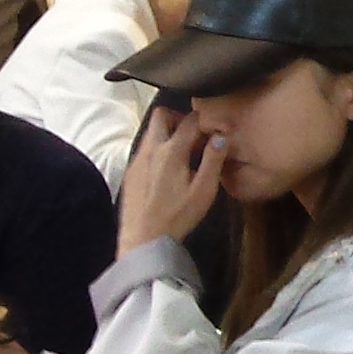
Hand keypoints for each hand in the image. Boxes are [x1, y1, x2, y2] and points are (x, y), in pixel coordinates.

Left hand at [116, 106, 229, 255]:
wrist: (144, 238)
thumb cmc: (178, 215)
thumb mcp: (204, 190)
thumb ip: (214, 160)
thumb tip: (222, 135)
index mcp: (172, 151)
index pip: (190, 120)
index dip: (204, 120)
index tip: (214, 129)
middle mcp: (151, 149)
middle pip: (160, 115)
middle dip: (178, 118)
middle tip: (194, 135)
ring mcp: (137, 159)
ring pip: (151, 132)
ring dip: (167, 133)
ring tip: (184, 154)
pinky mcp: (130, 171)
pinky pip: (145, 149)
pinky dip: (158, 149)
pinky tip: (167, 171)